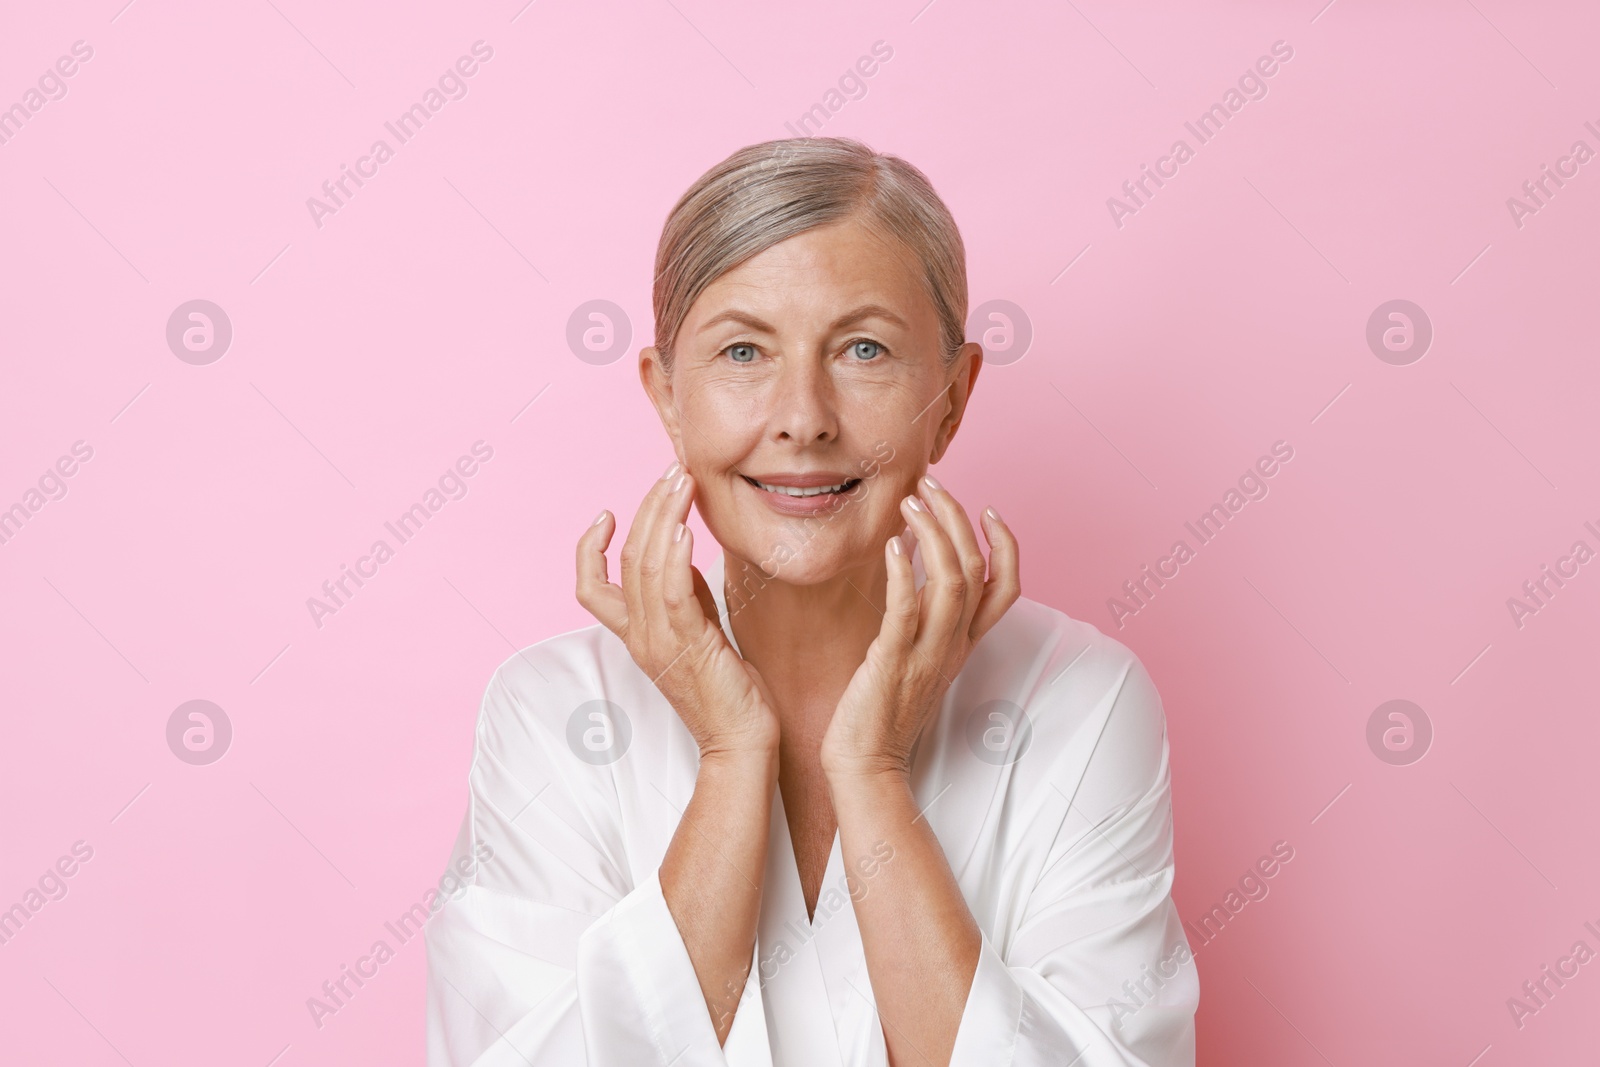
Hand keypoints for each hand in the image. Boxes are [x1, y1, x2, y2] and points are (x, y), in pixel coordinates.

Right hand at [577, 462, 779, 759]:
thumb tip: (683, 550)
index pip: (590, 587)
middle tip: (671, 471)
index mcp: (636, 635)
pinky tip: (685, 529)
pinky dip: (675, 558)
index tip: (605, 513)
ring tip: (680, 482)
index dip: (589, 548)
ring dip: (663, 518)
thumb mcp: (700, 631)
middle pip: (626, 559)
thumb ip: (686, 594)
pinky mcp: (689, 647)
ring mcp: (660, 643)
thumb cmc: (728, 689)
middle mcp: (640, 636)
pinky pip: (672, 594)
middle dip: (647, 508)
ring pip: (646, 567)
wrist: (741, 741)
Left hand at [820, 474, 1019, 781]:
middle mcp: (953, 645)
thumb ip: (925, 620)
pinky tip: (895, 545)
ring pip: (952, 580)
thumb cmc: (882, 711)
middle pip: (977, 568)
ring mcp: (927, 653)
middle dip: (957, 517)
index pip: (1006, 586)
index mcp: (963, 643)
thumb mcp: (917, 658)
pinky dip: (905, 573)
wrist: (866, 763)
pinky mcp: (894, 661)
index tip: (988, 509)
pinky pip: (908, 610)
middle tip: (931, 483)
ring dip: (934, 532)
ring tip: (911, 499)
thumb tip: (915, 572)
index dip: (1006, 544)